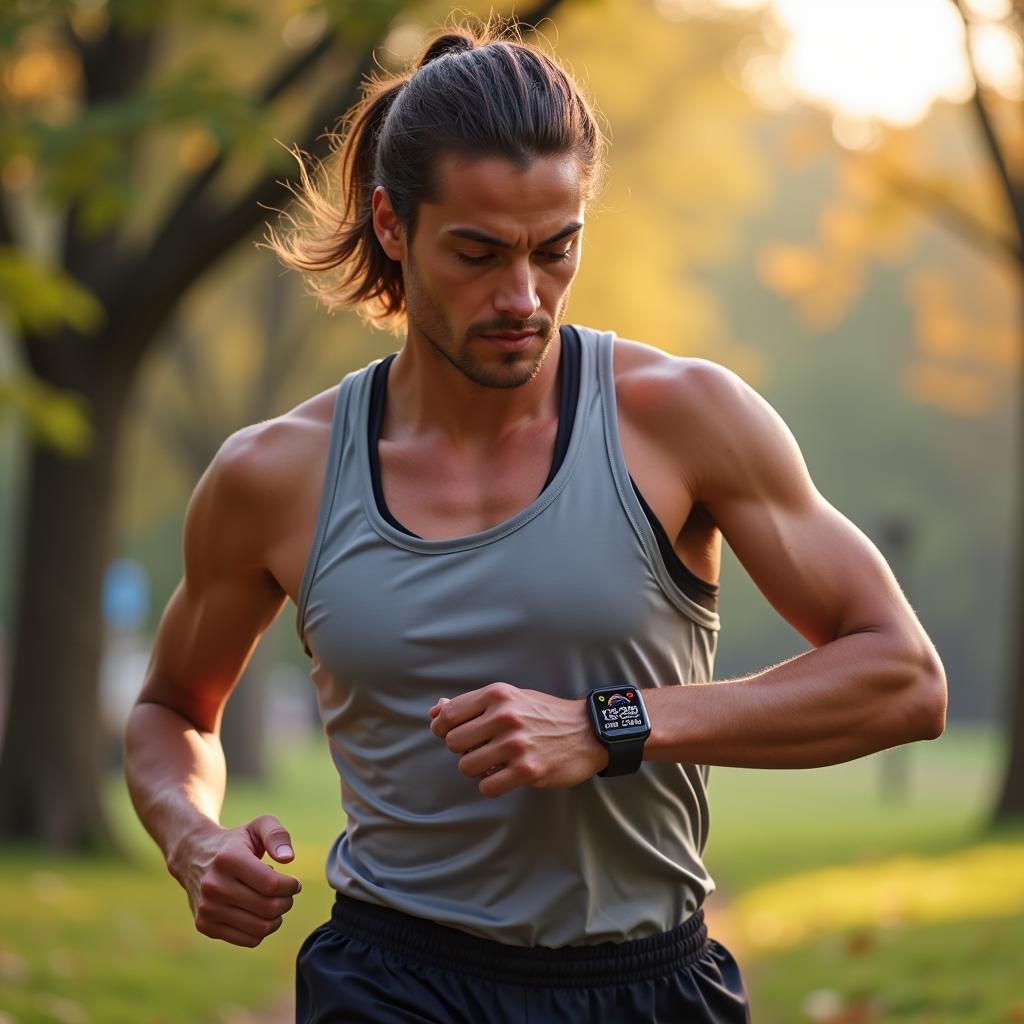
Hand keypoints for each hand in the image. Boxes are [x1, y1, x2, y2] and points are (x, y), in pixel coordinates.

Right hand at [168, 813, 301, 946]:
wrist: (194, 857)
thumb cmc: (236, 841)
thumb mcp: (258, 826)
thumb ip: (277, 835)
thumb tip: (288, 858)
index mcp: (228, 859)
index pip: (271, 884)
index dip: (291, 886)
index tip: (293, 882)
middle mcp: (213, 885)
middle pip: (268, 908)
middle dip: (287, 901)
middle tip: (286, 893)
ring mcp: (207, 908)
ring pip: (260, 928)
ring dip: (277, 918)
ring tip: (274, 902)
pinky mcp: (205, 926)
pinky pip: (249, 940)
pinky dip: (262, 929)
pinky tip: (258, 912)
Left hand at [428, 682, 607, 796]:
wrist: (587, 731)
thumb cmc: (543, 714)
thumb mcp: (509, 698)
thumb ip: (472, 704)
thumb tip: (435, 710)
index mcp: (497, 695)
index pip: (449, 715)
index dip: (442, 728)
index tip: (450, 735)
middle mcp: (504, 717)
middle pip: (453, 743)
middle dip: (462, 750)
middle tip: (480, 749)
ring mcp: (516, 744)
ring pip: (466, 766)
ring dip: (476, 769)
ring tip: (494, 763)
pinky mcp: (527, 770)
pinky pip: (487, 787)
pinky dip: (491, 785)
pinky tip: (505, 776)